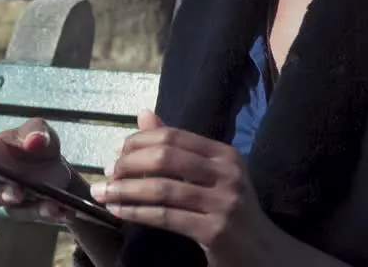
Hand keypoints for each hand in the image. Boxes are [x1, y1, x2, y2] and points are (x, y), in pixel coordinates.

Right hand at [0, 117, 75, 223]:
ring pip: (14, 209)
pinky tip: (66, 211)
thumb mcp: (40, 131)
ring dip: (32, 208)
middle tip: (16, 190)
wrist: (58, 165)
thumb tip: (33, 141)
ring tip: (51, 204)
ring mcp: (12, 200)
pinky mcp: (32, 211)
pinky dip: (53, 214)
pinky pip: (39, 216)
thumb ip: (36, 132)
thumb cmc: (37, 144)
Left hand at [90, 111, 282, 265]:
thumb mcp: (210, 175)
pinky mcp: (215, 230)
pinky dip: (136, 212)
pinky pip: (166, 217)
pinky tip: (119, 211)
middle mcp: (227, 173)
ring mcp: (224, 202)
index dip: (139, 141)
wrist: (265, 253)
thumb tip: (144, 115)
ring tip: (102, 193)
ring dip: (125, 190)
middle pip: (166, 157)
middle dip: (129, 163)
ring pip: (162, 188)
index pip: (174, 136)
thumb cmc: (232, 211)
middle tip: (108, 172)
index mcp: (225, 155)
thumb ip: (177, 148)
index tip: (116, 152)